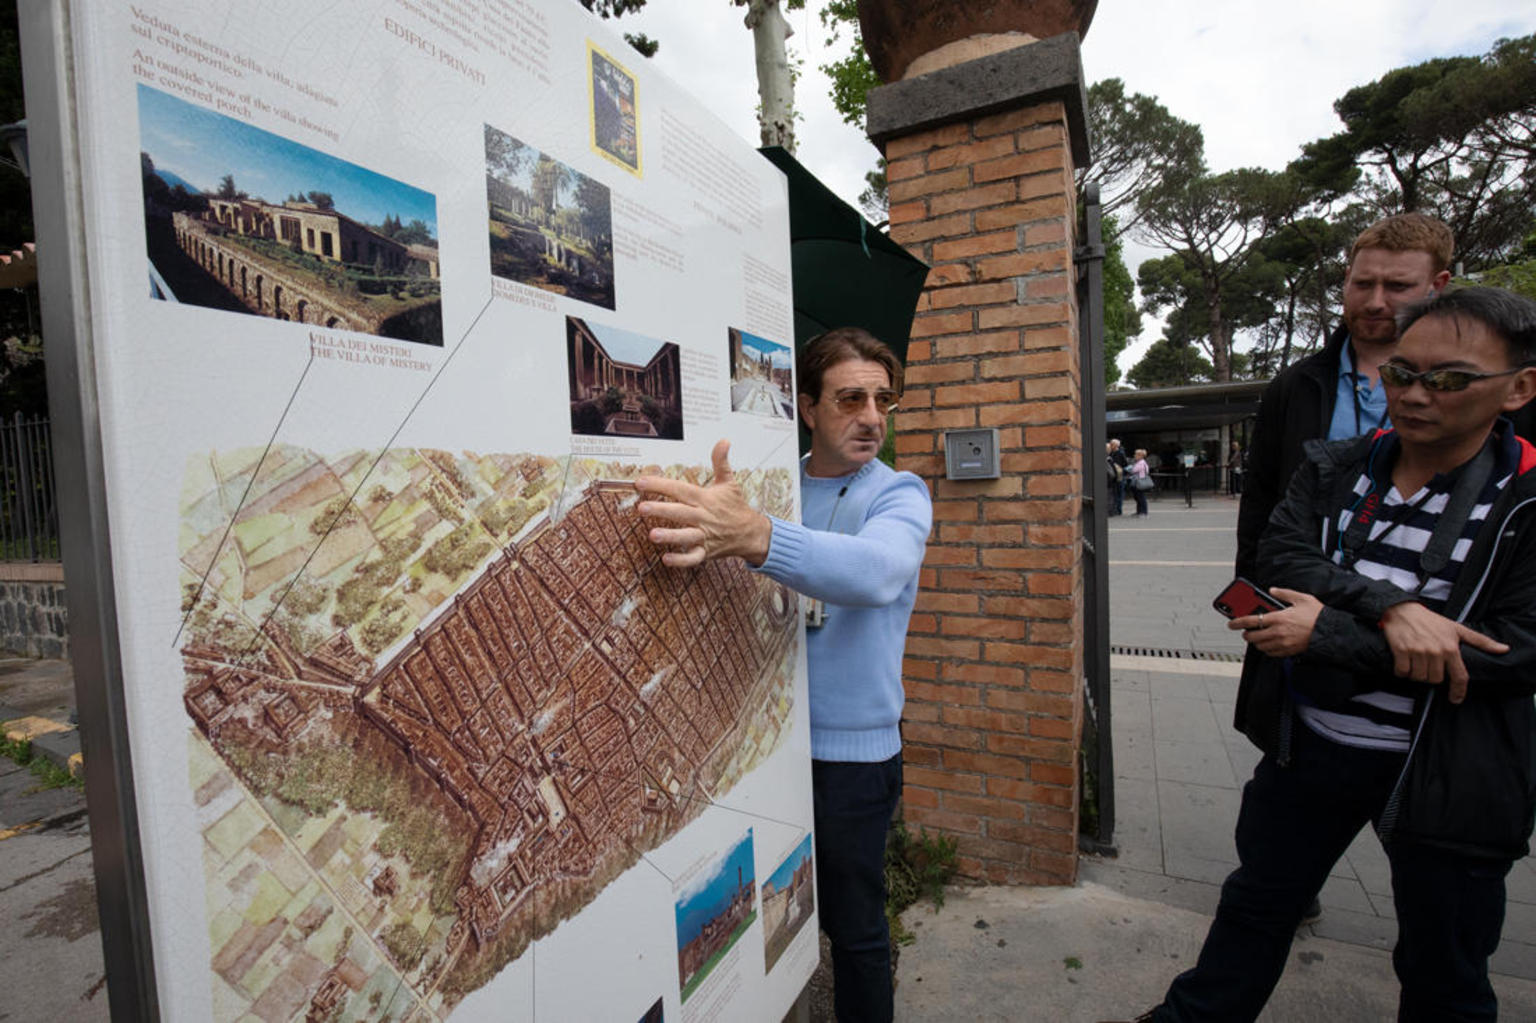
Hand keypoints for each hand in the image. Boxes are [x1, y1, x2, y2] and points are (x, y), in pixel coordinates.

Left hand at [634, 439, 772, 568]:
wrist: (751, 532)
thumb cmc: (735, 507)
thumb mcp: (729, 482)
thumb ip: (721, 462)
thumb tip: (724, 441)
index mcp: (704, 499)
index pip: (680, 489)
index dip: (660, 485)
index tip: (641, 482)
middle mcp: (703, 517)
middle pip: (680, 512)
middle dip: (661, 510)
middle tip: (642, 508)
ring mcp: (704, 535)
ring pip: (686, 536)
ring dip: (670, 536)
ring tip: (653, 535)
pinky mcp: (706, 551)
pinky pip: (693, 558)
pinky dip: (681, 560)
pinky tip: (666, 559)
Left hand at [1227, 586, 1321, 657]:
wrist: (1331, 632)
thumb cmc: (1317, 615)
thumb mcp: (1302, 598)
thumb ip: (1284, 593)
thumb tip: (1272, 590)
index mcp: (1279, 618)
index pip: (1251, 621)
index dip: (1237, 622)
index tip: (1231, 623)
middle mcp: (1278, 632)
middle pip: (1252, 637)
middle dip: (1246, 634)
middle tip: (1247, 631)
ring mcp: (1282, 644)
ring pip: (1260, 646)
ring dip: (1256, 641)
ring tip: (1259, 636)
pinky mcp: (1288, 652)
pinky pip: (1271, 653)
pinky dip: (1267, 649)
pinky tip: (1270, 643)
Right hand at [1378, 601, 1508, 703]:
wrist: (1403, 610)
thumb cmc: (1431, 621)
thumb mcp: (1457, 629)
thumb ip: (1481, 641)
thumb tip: (1504, 649)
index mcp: (1451, 648)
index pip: (1459, 676)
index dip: (1458, 691)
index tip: (1456, 699)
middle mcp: (1435, 651)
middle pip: (1435, 680)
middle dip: (1431, 676)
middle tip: (1428, 665)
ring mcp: (1417, 651)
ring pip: (1419, 678)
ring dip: (1416, 674)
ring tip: (1416, 662)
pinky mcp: (1401, 651)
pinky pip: (1402, 672)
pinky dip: (1402, 671)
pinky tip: (1404, 662)